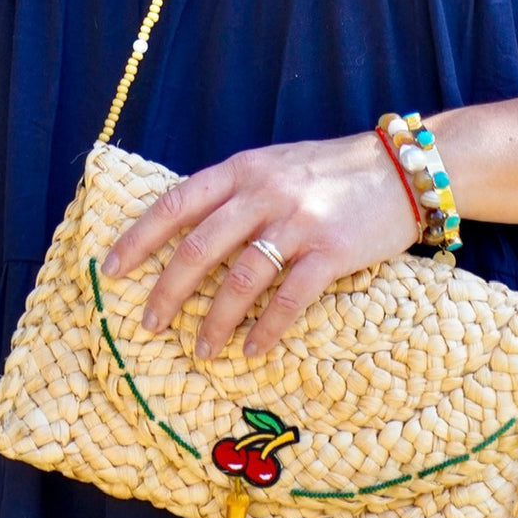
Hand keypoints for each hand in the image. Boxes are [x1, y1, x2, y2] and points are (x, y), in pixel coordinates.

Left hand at [101, 131, 418, 357]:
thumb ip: (236, 193)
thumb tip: (189, 232)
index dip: (138, 240)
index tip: (112, 271)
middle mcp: (264, 193)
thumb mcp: (276, 167)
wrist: (405, 168)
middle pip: (198, 248)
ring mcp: (298, 222)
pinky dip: (265, 330)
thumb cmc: (335, 173)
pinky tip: (251, 350)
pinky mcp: (331, 252)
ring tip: (202, 350)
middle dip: (167, 292)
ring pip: (239, 280)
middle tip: (149, 325)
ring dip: (214, 322)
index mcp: (243, 170)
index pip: (175, 205)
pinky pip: (288, 299)